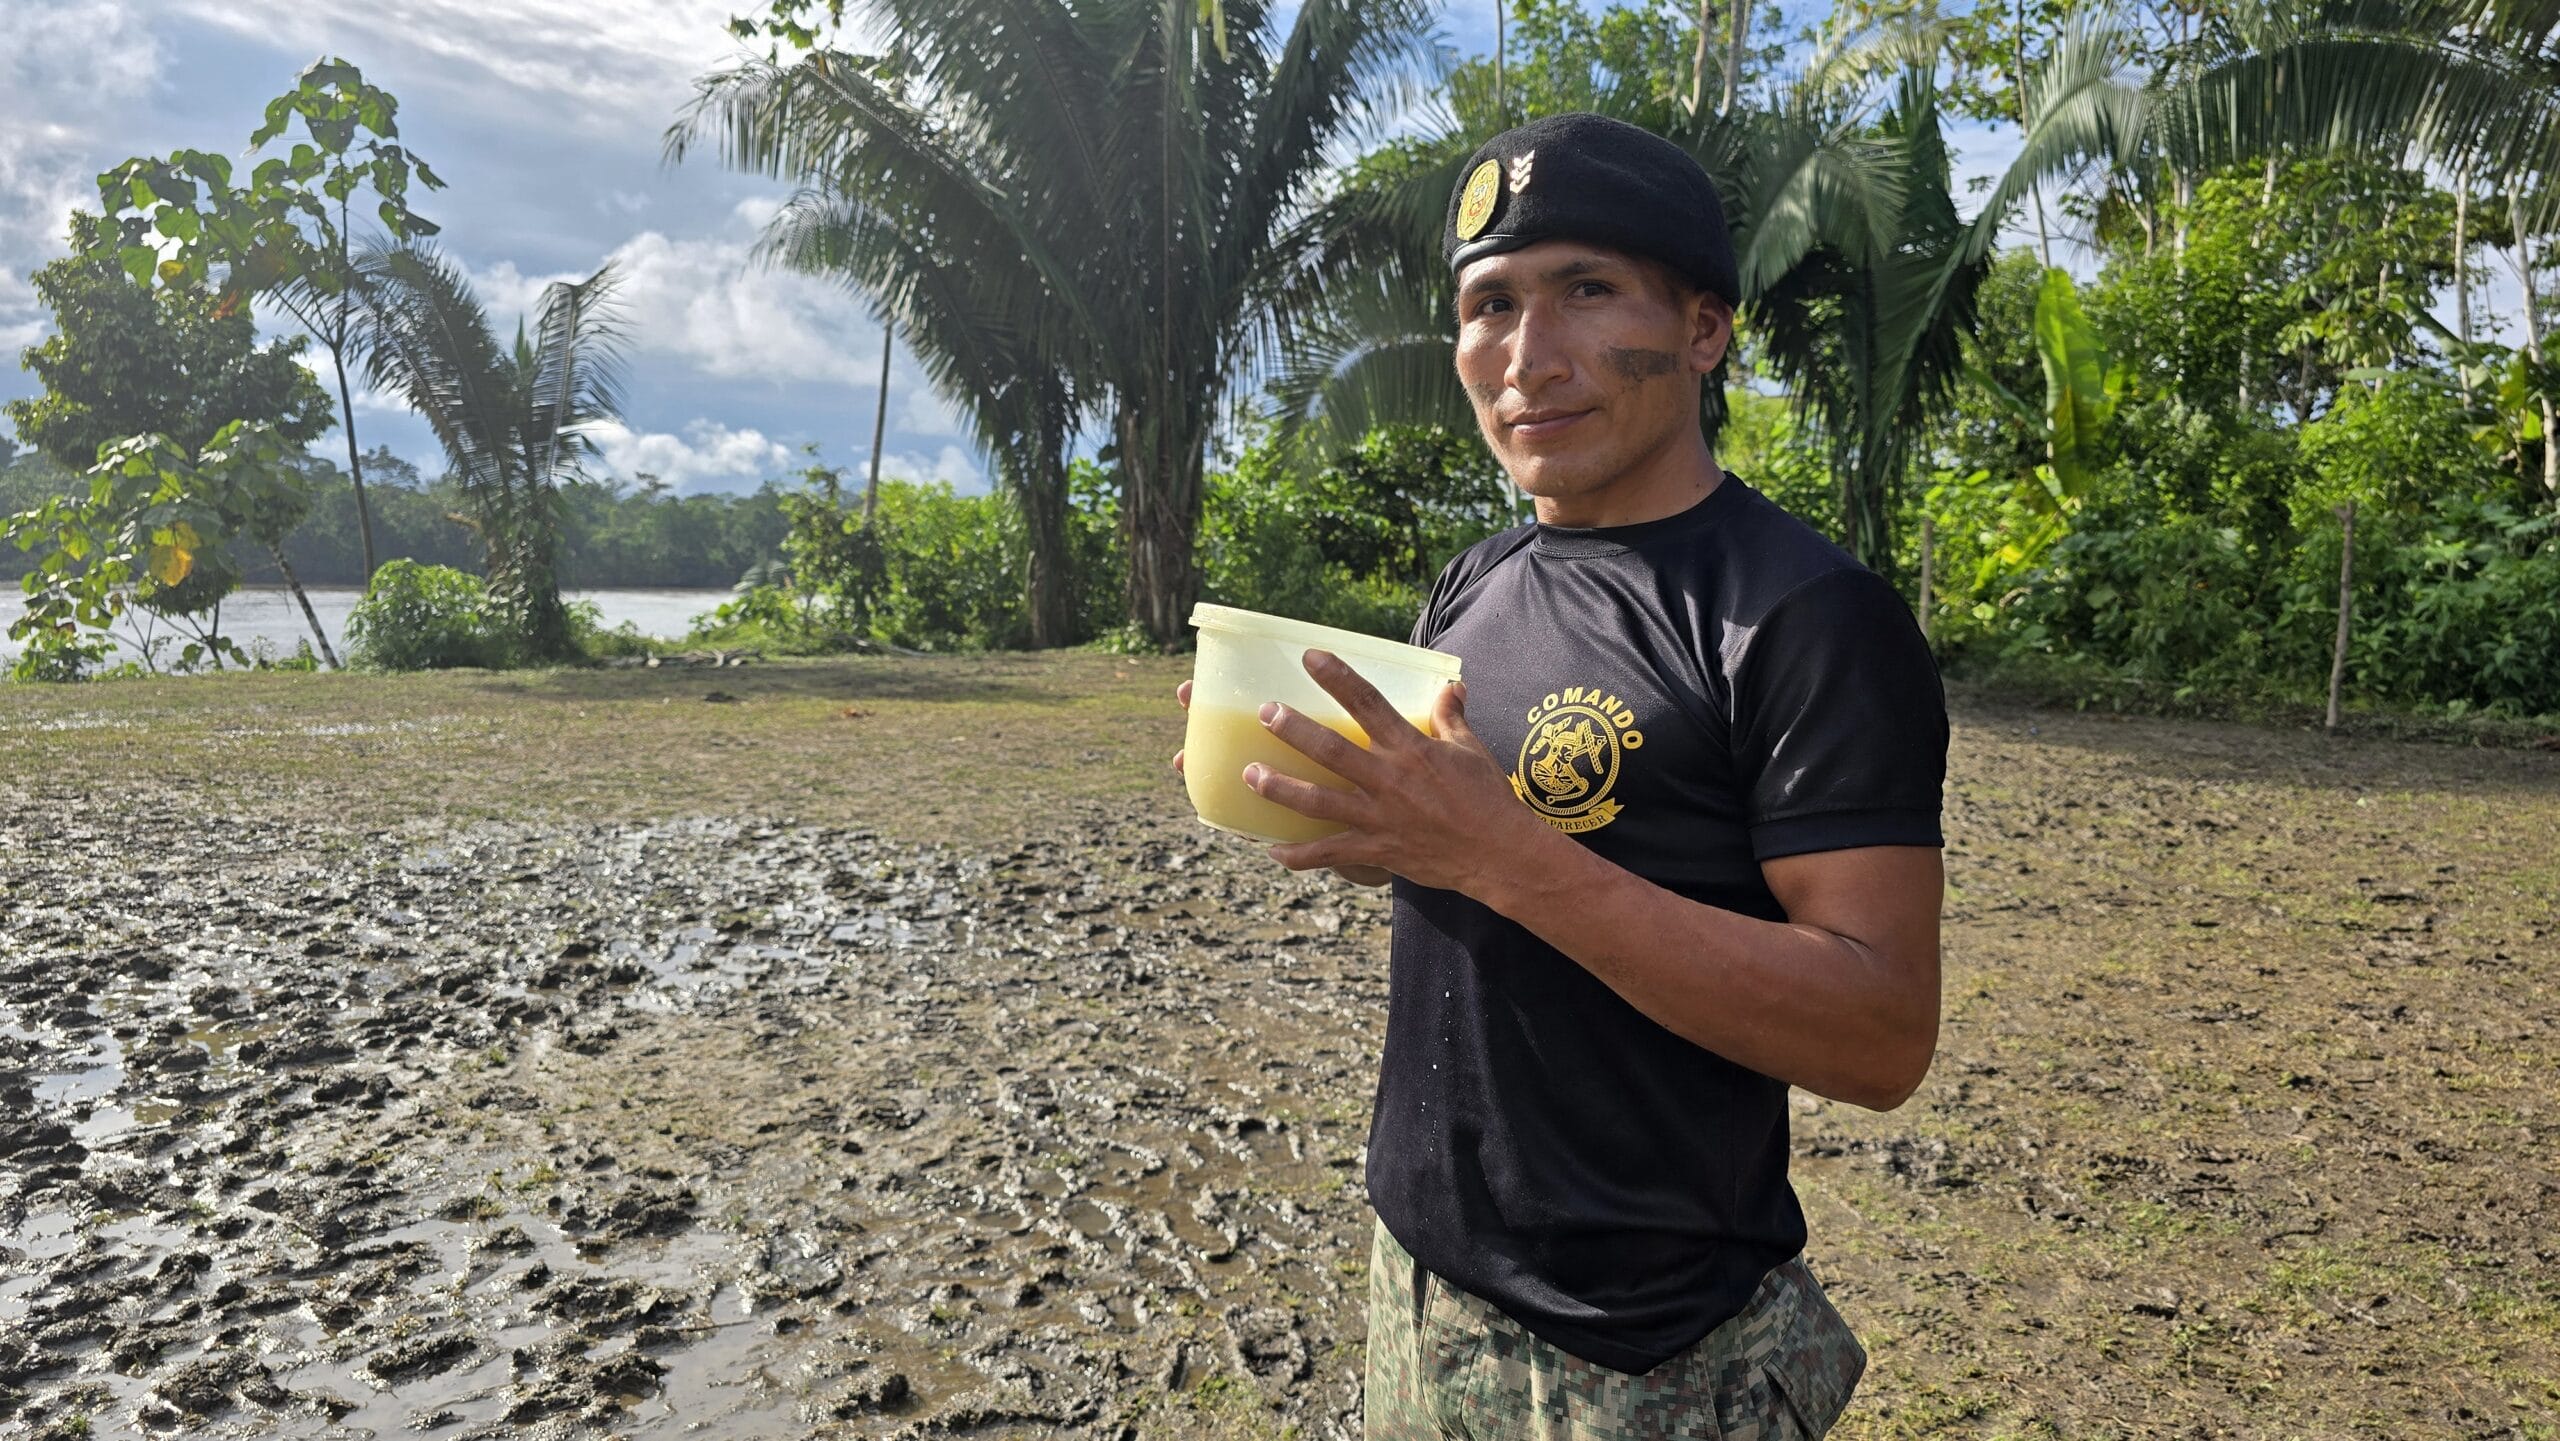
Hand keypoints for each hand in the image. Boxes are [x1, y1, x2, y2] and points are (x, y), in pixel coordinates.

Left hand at [1248, 649, 1552, 893]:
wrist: (1500, 854)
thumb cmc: (1488, 798)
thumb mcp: (1471, 750)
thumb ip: (1451, 717)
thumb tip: (1451, 686)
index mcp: (1410, 749)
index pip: (1368, 703)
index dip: (1338, 677)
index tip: (1311, 656)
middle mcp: (1388, 780)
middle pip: (1331, 751)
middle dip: (1293, 730)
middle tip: (1265, 712)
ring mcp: (1379, 817)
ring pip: (1319, 802)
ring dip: (1281, 788)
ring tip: (1250, 774)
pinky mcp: (1377, 850)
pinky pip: (1330, 854)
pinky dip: (1299, 855)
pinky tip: (1272, 850)